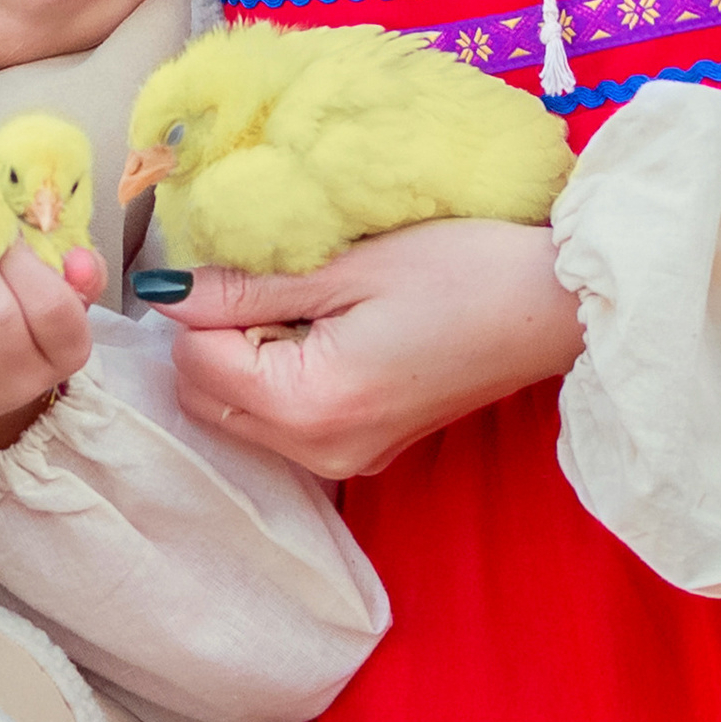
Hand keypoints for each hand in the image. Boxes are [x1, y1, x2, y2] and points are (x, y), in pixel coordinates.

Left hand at [164, 221, 582, 480]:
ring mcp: (346, 461)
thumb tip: (169, 291)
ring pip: (240, 414)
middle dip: (214, 340)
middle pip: (207, 399)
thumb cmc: (461, 272)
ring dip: (245, 360)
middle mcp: (320, 453)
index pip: (195, 362)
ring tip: (306, 306)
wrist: (551, 307)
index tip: (239, 260)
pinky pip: (284, 423)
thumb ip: (250, 287)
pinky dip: (280, 379)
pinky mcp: (366, 451)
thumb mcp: (346, 267)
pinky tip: (327, 334)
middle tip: (270, 282)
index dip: (201, 304)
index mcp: (310, 407)